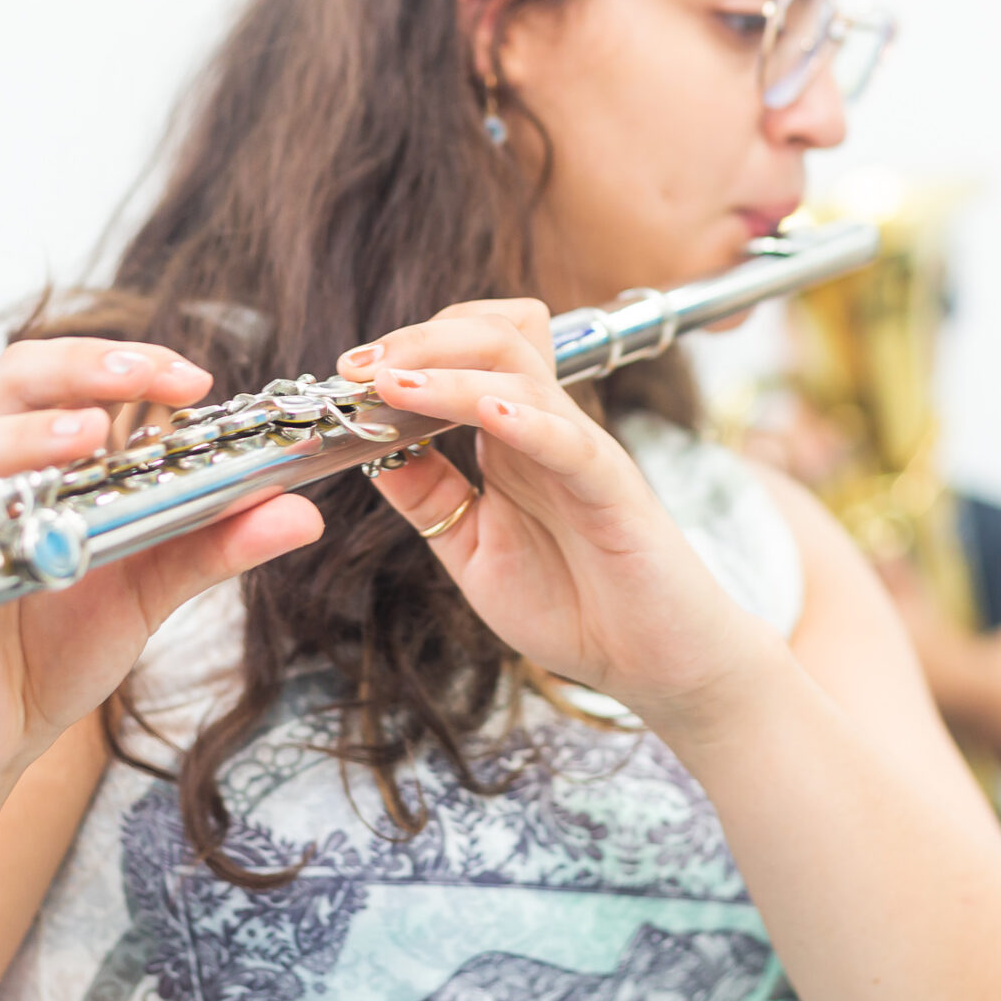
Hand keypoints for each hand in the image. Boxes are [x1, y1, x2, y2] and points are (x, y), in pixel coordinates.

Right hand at [0, 340, 323, 782]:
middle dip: (85, 366)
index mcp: (50, 463)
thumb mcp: (150, 587)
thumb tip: (303, 513)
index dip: (133, 363)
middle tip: (145, 376)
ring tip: (90, 435)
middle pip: (21, 380)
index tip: (193, 379)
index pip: (79, 378)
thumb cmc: (54, 649)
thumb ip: (216, 542)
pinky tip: (6, 501)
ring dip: (35, 431)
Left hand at [339, 303, 778, 726]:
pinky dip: (527, 419)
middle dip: (417, 339)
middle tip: (357, 366)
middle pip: (492, 335)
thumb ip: (430, 497)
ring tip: (393, 383)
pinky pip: (570, 440)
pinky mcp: (614, 489)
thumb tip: (367, 451)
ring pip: (522, 371)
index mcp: (513, 435)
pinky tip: (486, 415)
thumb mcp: (473, 549)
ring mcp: (582, 452)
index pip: (467, 350)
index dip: (406, 348)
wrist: (655, 665)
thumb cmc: (576, 604)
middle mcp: (546, 428)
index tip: (345, 374)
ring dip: (449, 371)